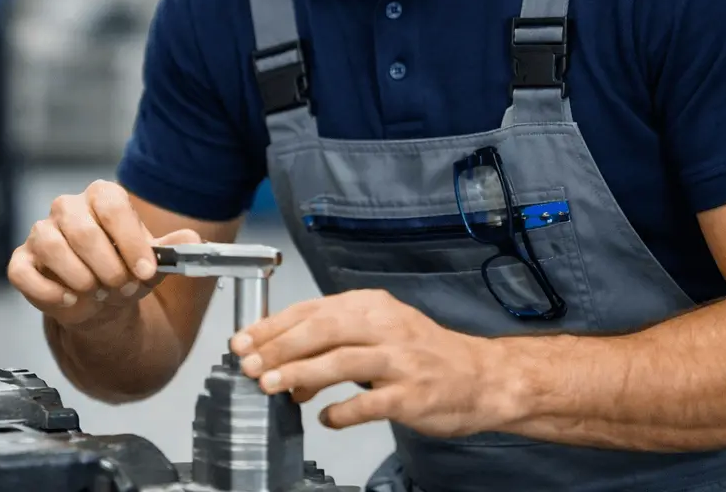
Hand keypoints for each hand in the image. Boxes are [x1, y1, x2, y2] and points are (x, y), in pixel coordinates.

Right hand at [8, 179, 200, 327]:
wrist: (101, 302)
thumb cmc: (124, 271)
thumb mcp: (152, 261)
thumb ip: (171, 249)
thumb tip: (192, 239)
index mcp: (102, 197)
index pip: (112, 206)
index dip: (130, 241)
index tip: (145, 271)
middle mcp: (68, 208)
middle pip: (82, 229)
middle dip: (107, 266)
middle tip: (122, 287)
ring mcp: (41, 233)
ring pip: (51, 246)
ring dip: (80, 278)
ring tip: (98, 293)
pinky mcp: (23, 261)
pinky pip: (23, 272)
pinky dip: (48, 291)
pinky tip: (70, 301)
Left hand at [229, 288, 507, 438]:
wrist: (482, 377)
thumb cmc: (424, 355)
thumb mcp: (379, 332)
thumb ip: (333, 343)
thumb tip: (284, 367)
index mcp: (372, 306)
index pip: (313, 310)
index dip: (273, 326)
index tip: (243, 341)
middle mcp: (386, 326)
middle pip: (322, 329)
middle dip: (280, 347)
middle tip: (250, 366)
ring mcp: (401, 361)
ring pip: (342, 361)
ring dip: (301, 374)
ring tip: (272, 387)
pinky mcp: (412, 394)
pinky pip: (370, 403)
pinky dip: (342, 411)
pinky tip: (326, 418)